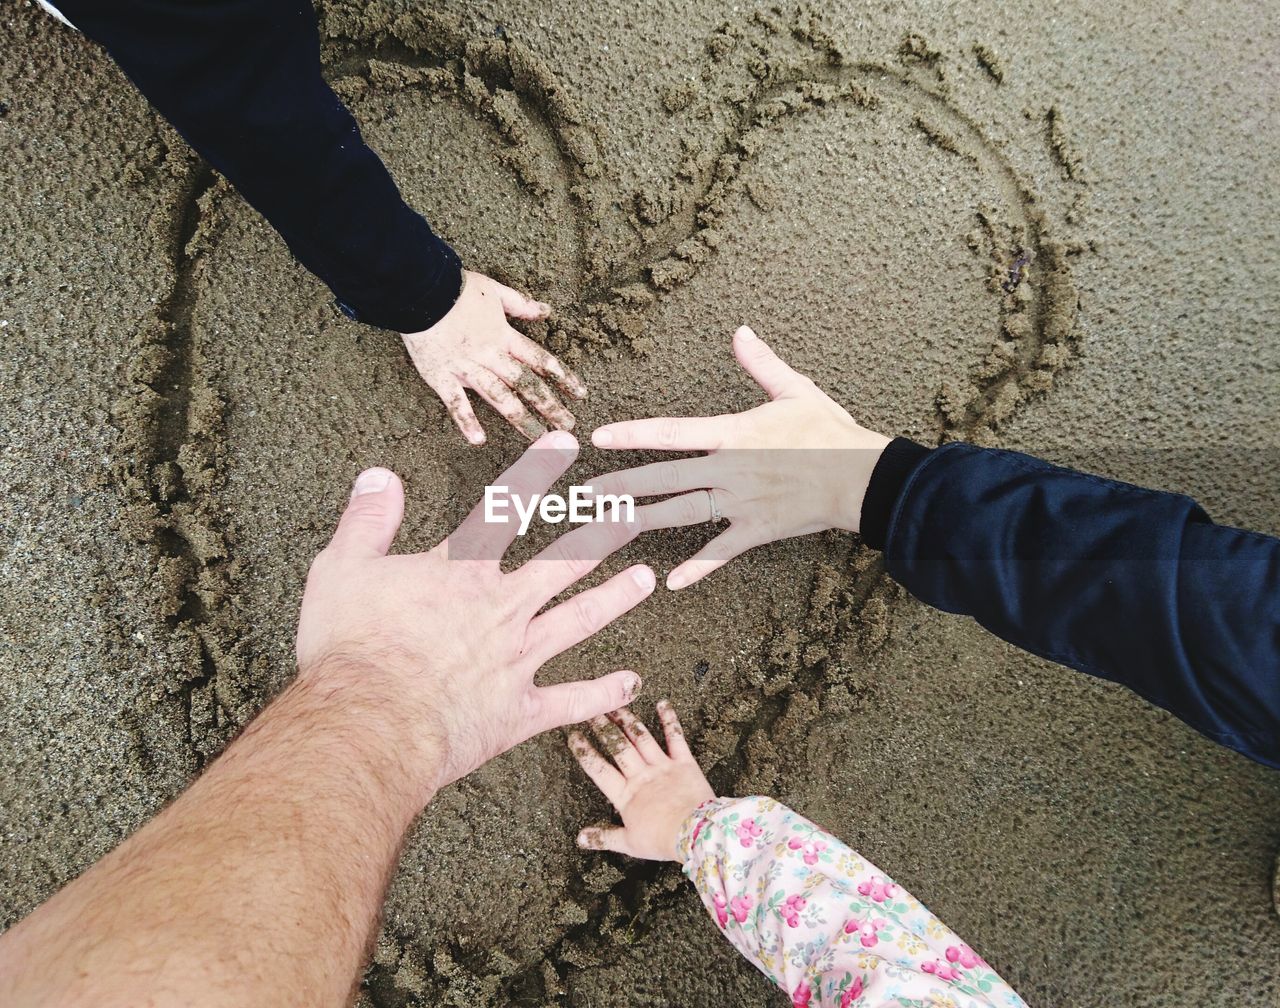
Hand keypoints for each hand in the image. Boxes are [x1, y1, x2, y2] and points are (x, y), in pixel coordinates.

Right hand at [296, 430, 654, 797]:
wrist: (369, 722)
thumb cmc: (349, 648)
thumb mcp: (341, 569)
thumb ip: (367, 520)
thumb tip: (380, 475)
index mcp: (460, 573)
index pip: (503, 507)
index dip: (536, 471)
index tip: (566, 444)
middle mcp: (500, 609)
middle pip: (561, 563)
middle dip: (600, 536)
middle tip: (632, 515)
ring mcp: (516, 660)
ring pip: (578, 620)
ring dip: (614, 598)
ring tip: (645, 579)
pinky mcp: (519, 712)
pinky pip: (572, 702)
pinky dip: (602, 694)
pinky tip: (631, 683)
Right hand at [402, 271, 586, 444]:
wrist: (420, 289)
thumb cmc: (456, 288)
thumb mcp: (495, 290)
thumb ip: (521, 305)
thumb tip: (546, 311)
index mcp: (504, 336)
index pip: (540, 360)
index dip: (562, 377)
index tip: (580, 394)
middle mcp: (490, 355)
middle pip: (525, 383)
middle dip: (549, 405)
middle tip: (568, 425)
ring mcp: (466, 368)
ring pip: (499, 397)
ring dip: (520, 418)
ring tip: (539, 438)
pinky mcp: (441, 376)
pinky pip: (455, 402)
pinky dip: (466, 421)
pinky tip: (479, 440)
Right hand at [569, 703, 715, 860]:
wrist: (695, 833)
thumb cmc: (663, 840)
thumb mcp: (629, 843)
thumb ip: (604, 837)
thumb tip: (580, 838)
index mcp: (626, 796)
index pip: (599, 770)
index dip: (585, 752)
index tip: (573, 737)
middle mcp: (641, 776)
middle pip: (618, 747)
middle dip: (603, 728)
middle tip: (592, 712)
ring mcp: (662, 766)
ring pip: (641, 738)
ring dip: (627, 721)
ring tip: (615, 705)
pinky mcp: (683, 763)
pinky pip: (675, 737)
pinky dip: (669, 720)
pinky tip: (662, 704)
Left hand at [589, 326, 890, 589]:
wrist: (864, 477)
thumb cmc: (829, 430)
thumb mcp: (795, 389)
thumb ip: (761, 364)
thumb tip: (740, 331)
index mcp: (734, 433)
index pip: (672, 432)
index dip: (632, 435)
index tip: (598, 438)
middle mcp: (730, 469)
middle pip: (666, 478)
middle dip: (622, 485)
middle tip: (583, 494)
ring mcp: (742, 503)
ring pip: (683, 513)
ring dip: (643, 520)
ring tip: (607, 526)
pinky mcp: (757, 531)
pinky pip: (721, 552)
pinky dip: (696, 569)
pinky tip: (669, 583)